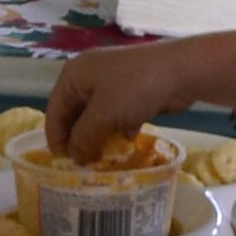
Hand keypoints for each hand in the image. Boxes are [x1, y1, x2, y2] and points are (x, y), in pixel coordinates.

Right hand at [43, 45, 171, 164]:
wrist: (181, 71)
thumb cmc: (134, 89)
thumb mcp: (103, 115)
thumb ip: (83, 138)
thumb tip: (74, 157)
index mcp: (74, 75)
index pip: (55, 110)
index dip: (56, 138)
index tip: (62, 163)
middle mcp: (89, 77)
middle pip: (75, 114)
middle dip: (79, 139)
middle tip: (83, 164)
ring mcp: (111, 83)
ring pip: (97, 117)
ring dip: (99, 137)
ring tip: (103, 159)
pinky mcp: (131, 91)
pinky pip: (116, 115)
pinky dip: (118, 128)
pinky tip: (127, 139)